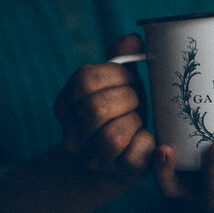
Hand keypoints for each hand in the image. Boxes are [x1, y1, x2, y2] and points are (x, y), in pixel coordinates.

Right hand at [54, 33, 154, 183]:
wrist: (123, 160)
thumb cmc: (123, 112)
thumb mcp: (119, 82)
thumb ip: (120, 57)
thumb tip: (132, 39)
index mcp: (67, 106)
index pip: (85, 80)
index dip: (115, 75)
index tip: (129, 79)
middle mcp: (73, 135)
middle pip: (96, 108)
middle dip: (127, 98)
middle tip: (137, 101)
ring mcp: (94, 158)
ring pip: (111, 136)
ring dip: (134, 122)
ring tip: (138, 121)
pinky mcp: (119, 173)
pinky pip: (132, 156)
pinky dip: (145, 142)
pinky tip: (146, 138)